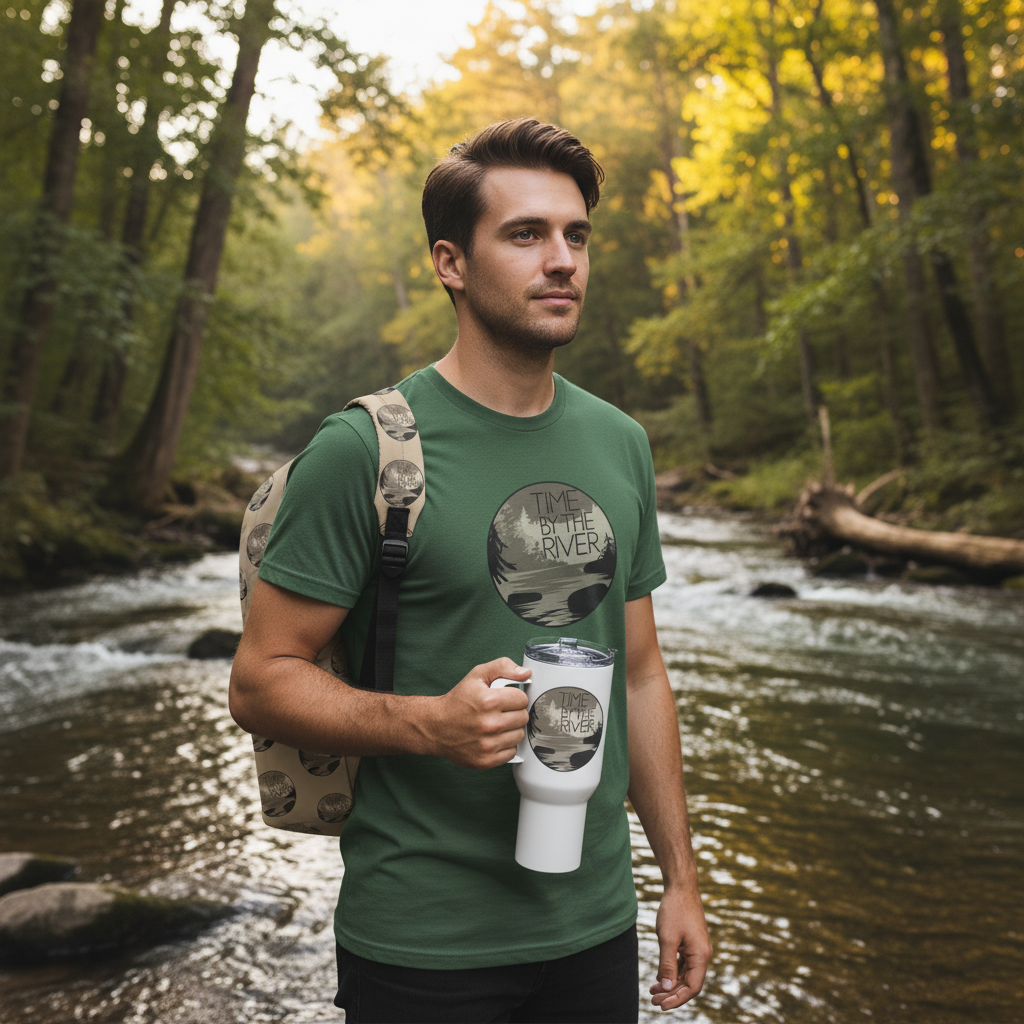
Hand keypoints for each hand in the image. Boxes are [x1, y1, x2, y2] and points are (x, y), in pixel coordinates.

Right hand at [424, 658, 529, 768]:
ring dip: (511, 729)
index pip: (522, 699)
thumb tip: (525, 674)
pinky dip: (505, 745)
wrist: (435, 726)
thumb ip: (502, 667)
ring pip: (519, 736)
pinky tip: (493, 738)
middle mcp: (489, 724)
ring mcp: (487, 744)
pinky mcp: (486, 760)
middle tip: (499, 711)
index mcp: (488, 701)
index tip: (504, 699)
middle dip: (514, 712)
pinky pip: (511, 752)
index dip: (514, 697)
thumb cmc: (458, 700)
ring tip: (496, 724)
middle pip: (523, 718)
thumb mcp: (477, 675)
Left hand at [648, 880, 711, 1010]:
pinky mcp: (691, 944)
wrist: (681, 886)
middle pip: (689, 983)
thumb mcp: (667, 939)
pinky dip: (672, 973)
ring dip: (671, 985)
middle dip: (672, 994)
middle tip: (653, 1001)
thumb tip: (666, 989)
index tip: (661, 1005)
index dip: (677, 999)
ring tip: (653, 992)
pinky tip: (659, 978)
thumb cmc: (675, 910)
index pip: (692, 987)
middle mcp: (702, 955)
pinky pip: (683, 965)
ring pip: (685, 975)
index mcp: (701, 956)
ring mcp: (697, 949)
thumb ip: (667, 965)